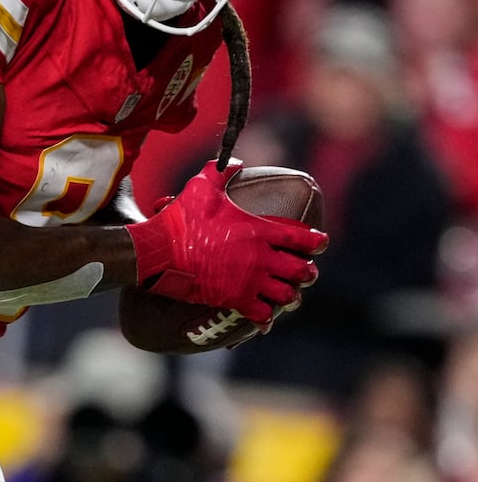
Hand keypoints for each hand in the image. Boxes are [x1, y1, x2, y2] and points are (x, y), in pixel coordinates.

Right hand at [126, 159, 326, 322]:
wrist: (159, 252)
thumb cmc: (180, 220)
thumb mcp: (202, 188)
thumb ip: (222, 172)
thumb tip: (236, 161)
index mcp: (259, 231)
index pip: (302, 237)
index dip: (318, 241)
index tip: (321, 242)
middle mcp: (260, 257)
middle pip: (301, 271)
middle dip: (308, 272)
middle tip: (305, 272)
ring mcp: (249, 281)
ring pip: (286, 296)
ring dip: (290, 296)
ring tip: (288, 296)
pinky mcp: (234, 299)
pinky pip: (261, 315)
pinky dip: (265, 319)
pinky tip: (265, 321)